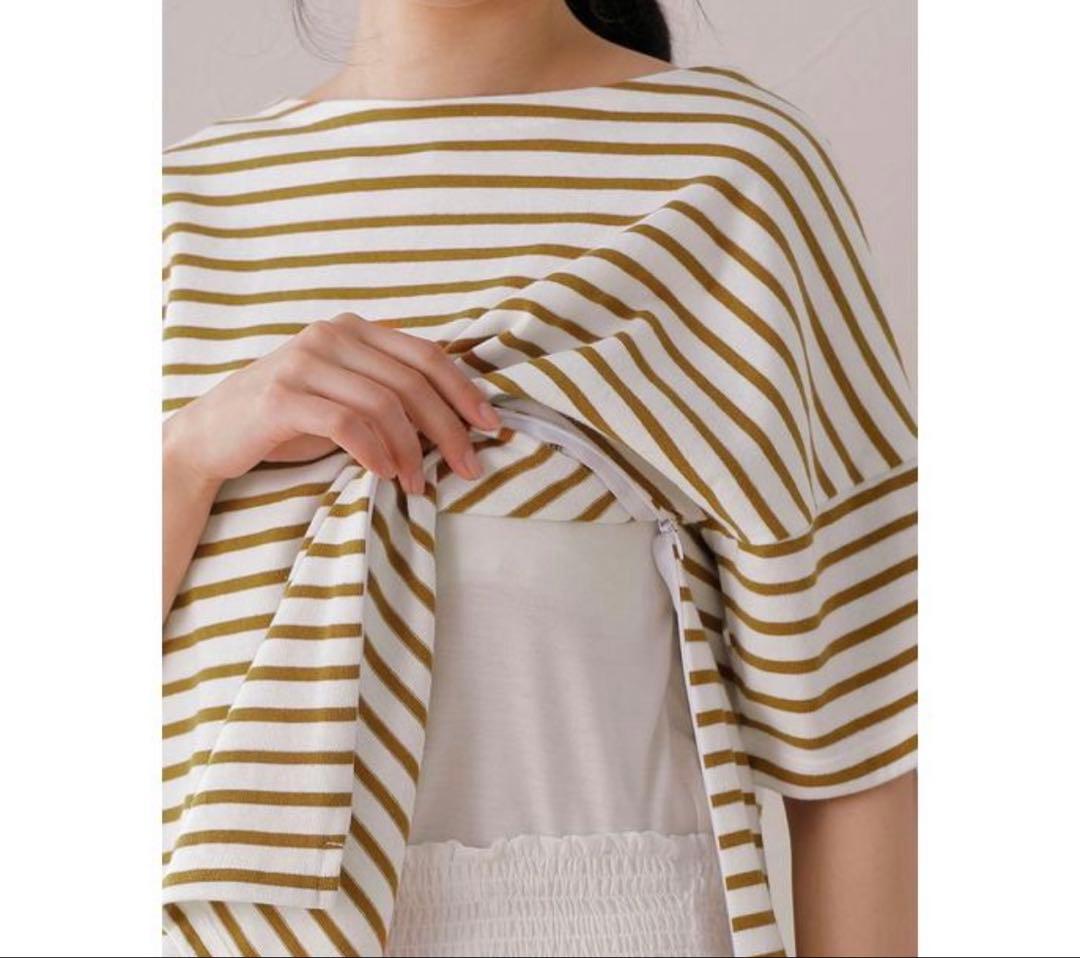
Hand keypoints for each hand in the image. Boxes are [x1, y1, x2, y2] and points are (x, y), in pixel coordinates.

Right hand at [164, 312, 499, 494]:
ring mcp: (304, 362)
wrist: (211, 434)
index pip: (426, 354)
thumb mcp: (344, 395)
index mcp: (352, 329)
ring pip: (384, 403)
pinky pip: (347, 423)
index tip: (490, 426)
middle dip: (449, 428)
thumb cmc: (288, 420)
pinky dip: (375, 451)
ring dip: (412, 450)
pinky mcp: (282, 396)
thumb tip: (455, 418)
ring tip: (419, 482)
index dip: (464, 390)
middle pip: (412, 381)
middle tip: (468, 466)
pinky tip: (384, 473)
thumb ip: (388, 392)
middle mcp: (330, 335)